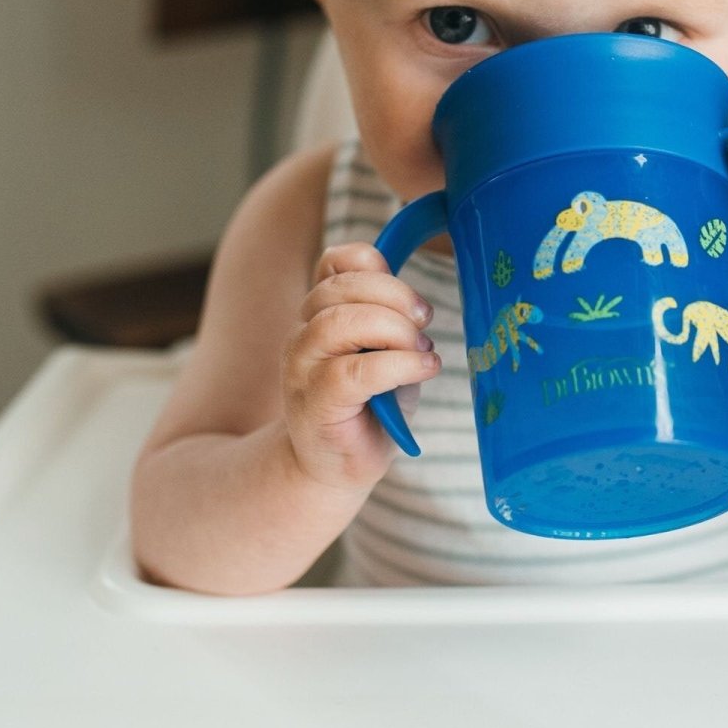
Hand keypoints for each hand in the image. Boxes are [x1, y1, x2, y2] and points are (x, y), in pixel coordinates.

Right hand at [281, 242, 439, 491]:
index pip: (335, 261)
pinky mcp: (315, 403)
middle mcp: (303, 332)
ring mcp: (303, 368)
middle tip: (425, 321)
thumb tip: (418, 304)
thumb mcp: (386, 351)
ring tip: (422, 351)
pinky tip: (423, 369)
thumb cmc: (369, 405)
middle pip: (342, 287)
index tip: (412, 300)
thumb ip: (390, 319)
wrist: (337, 466)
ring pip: (341, 322)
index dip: (375, 265)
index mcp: (320, 311)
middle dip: (395, 296)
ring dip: (394, 329)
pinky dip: (399, 365)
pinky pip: (354, 371)